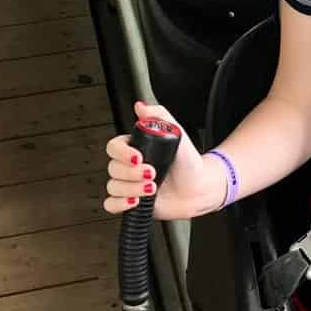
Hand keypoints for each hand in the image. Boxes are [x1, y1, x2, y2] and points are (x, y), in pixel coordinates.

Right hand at [103, 100, 226, 219]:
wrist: (198, 188)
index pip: (114, 147)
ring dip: (131, 188)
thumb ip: (159, 116)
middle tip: (152, 172)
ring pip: (113, 186)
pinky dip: (120, 204)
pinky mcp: (131, 202)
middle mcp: (129, 166)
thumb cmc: (188, 162)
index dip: (122, 153)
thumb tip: (141, 106)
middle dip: (131, 173)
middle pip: (112, 167)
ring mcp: (129, 184)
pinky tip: (135, 201)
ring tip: (152, 188)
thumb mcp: (177, 134)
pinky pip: (111, 204)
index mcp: (136, 148)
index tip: (138, 156)